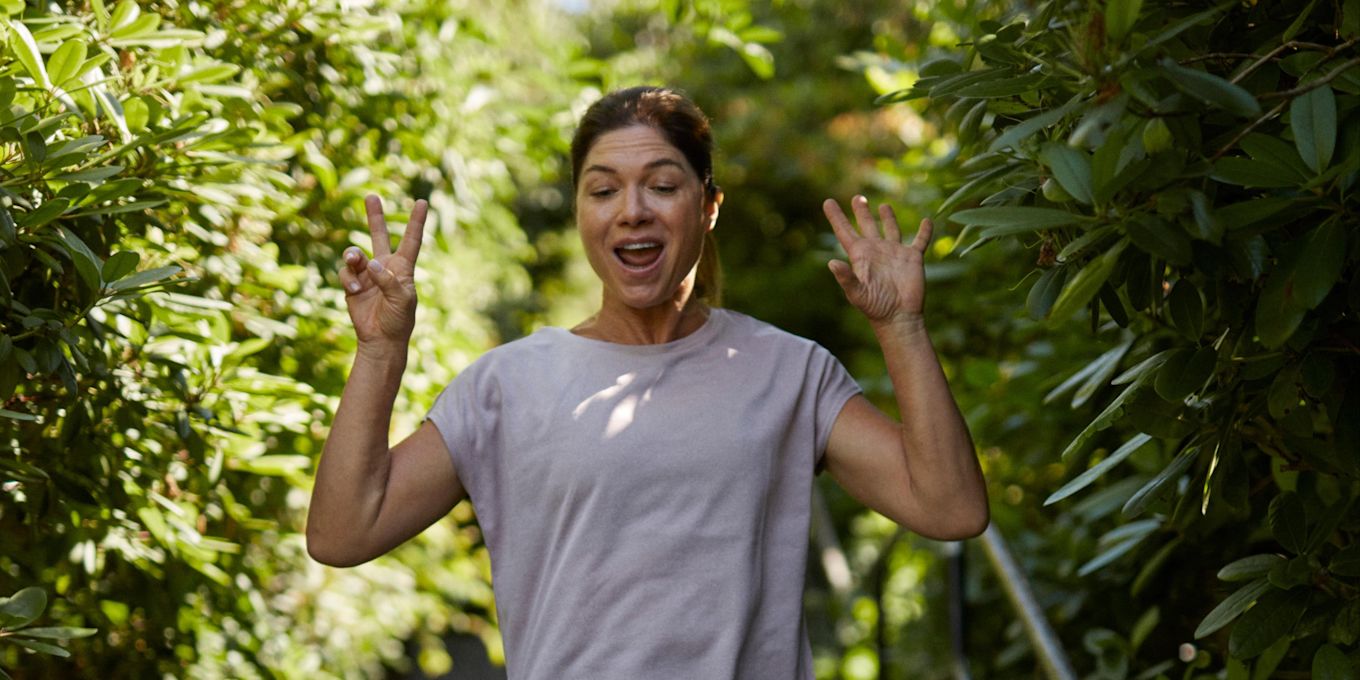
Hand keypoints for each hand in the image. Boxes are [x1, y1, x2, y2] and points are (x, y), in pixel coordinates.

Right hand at [338, 194, 427, 349]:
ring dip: (352, 256)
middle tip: (371, 196)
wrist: (381, 339)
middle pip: (379, 235)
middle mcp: (384, 267)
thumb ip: (387, 280)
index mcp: (403, 268)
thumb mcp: (401, 300)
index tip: (421, 202)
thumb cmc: (398, 320)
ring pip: (355, 254)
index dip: (416, 221)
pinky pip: (345, 272)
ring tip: (354, 262)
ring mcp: (366, 275)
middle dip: (375, 216)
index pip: (411, 240)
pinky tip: (353, 290)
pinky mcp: (352, 284)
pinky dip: (347, 278)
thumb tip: (370, 263)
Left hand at [823, 195, 931, 328]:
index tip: (827, 201)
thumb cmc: (875, 307)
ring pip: (891, 229)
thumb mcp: (857, 293)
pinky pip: (919, 241)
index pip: (844, 231)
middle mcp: (876, 251)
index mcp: (860, 255)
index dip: (836, 216)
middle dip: (861, 211)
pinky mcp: (913, 259)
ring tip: (883, 205)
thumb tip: (831, 262)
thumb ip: (846, 278)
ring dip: (888, 217)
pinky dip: (924, 231)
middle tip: (856, 197)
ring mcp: (894, 253)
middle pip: (867, 225)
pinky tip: (928, 221)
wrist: (899, 317)